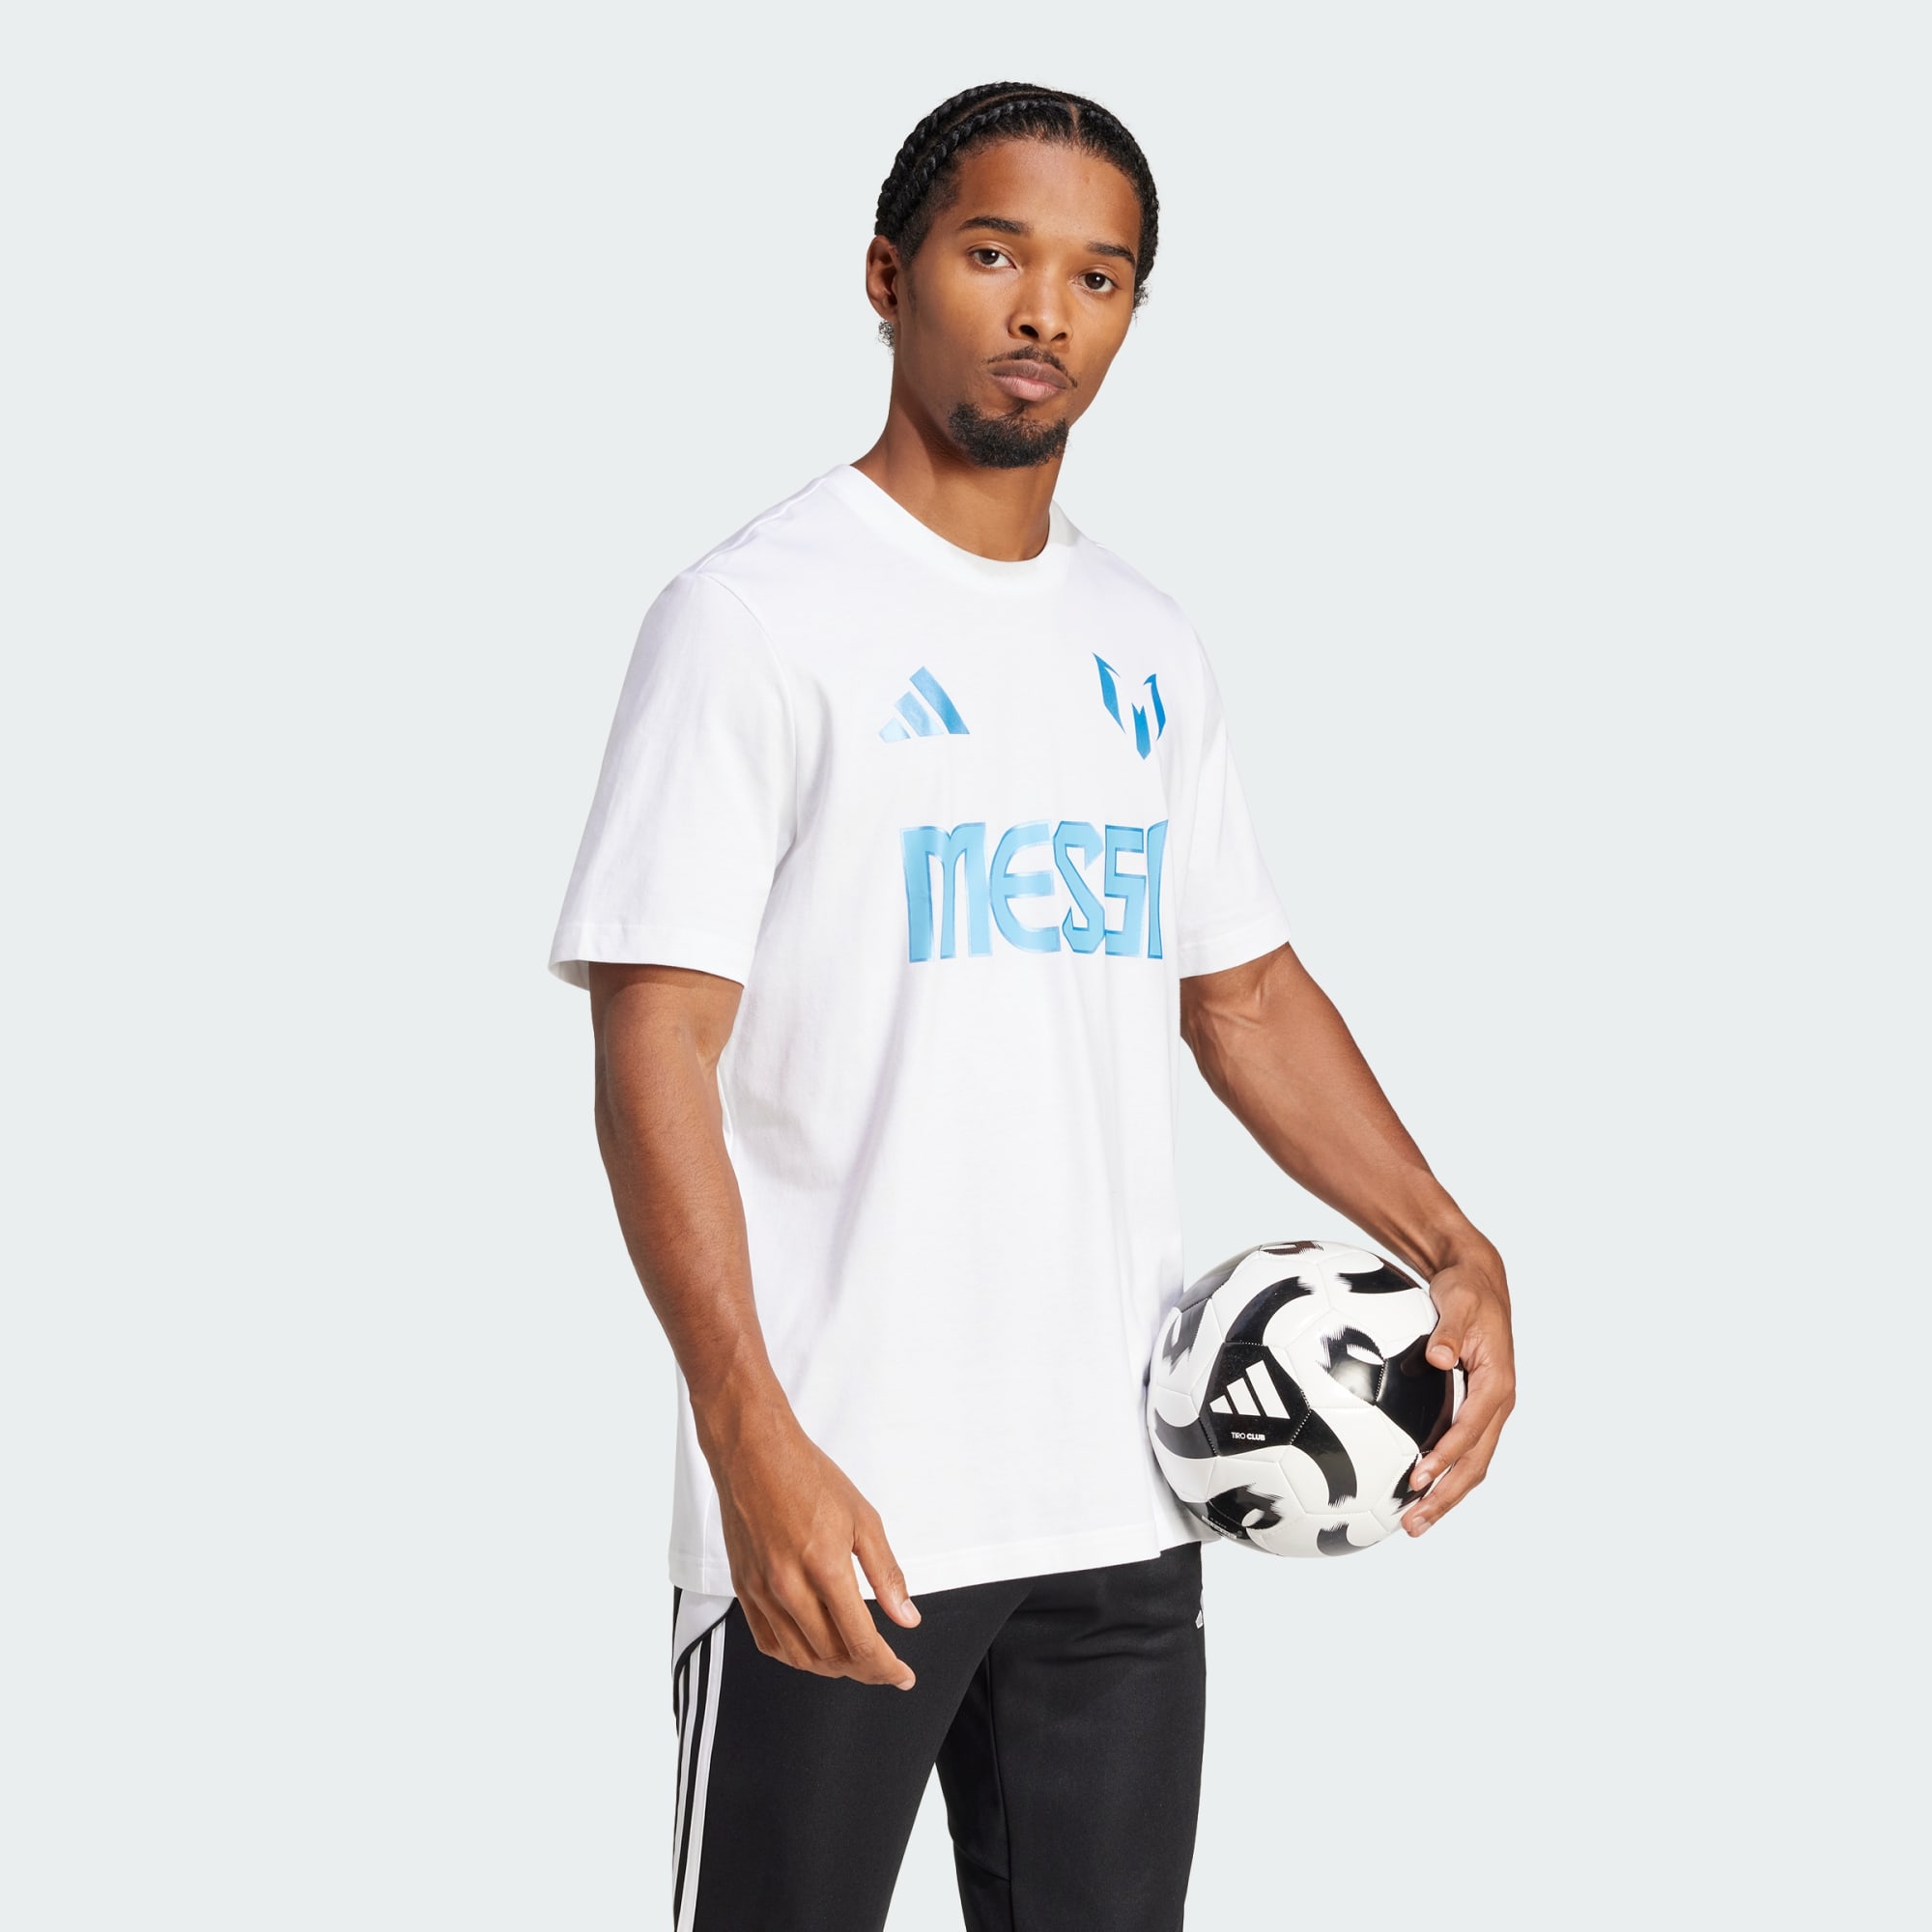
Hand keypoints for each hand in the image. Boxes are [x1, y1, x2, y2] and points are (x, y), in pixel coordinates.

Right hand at [706, 1397, 921, 1686]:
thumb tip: (907, 1617)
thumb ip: (887, 1574)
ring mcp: (761, 1591)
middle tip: (885, 1667)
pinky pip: (768, 1642)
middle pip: (832, 1656)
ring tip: (855, 1661)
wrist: (754, 1453)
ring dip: (832, 1668)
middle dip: (865, 1670)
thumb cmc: (808, 1476)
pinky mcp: (743, 1588)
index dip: (887, 1667)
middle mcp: (788, 1586)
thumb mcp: (864, 1518)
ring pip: (799, 1657)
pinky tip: (813, 1650)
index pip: (861, 1642)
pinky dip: (795, 1656)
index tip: (903, 1674)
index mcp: (825, 1567)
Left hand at [1404, 1243, 1514, 1533]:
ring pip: (1471, 1465)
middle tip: (1414, 1525)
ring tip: (1413, 1524)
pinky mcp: (1474, 1409)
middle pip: (1476, 1463)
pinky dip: (1443, 1474)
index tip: (1418, 1478)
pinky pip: (1461, 1450)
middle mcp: (1497, 1404)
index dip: (1446, 1456)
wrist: (1478, 1282)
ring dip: (1445, 1495)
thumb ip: (1449, 1330)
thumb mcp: (1459, 1301)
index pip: (1471, 1430)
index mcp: (1497, 1384)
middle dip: (1447, 1496)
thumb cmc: (1466, 1291)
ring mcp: (1488, 1411)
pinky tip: (1413, 1490)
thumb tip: (1438, 1356)